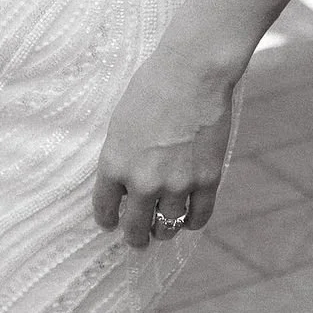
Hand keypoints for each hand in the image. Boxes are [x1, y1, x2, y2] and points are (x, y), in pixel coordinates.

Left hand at [91, 46, 237, 250]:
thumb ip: (121, 156)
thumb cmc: (151, 89)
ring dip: (164, 231)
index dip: (107, 220)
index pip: (105, 208)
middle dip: (135, 236)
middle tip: (137, 239)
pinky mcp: (207, 179)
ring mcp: (177, 183)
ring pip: (168, 226)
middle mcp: (143, 181)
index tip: (110, 223)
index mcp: (114, 165)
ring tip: (163, 230)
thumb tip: (125, 182)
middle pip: (136, 226)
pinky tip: (189, 220)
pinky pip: (199, 216)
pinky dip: (193, 222)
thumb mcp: (120, 124)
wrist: (192, 74)